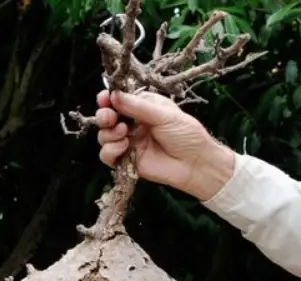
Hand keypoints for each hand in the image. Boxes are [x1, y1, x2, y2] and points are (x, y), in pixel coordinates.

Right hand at [95, 90, 235, 201]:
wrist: (196, 165)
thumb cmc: (187, 135)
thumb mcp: (164, 114)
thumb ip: (138, 106)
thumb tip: (114, 95)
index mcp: (143, 107)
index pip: (119, 100)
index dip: (109, 98)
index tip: (104, 98)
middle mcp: (134, 124)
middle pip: (107, 117)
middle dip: (104, 115)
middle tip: (110, 117)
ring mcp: (130, 143)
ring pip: (104, 136)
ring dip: (108, 133)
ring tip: (124, 133)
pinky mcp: (128, 161)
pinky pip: (107, 156)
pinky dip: (110, 150)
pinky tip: (124, 146)